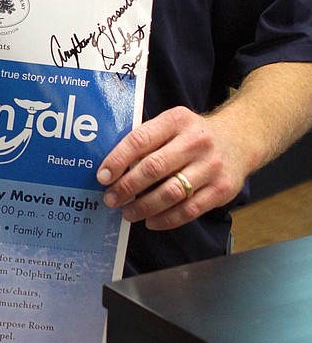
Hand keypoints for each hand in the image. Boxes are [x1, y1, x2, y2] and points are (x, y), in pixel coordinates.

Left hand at [96, 105, 248, 230]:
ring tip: (127, 212)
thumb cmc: (193, 135)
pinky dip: (166, 219)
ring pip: (171, 192)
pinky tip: (151, 221)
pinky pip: (189, 210)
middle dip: (127, 187)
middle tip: (111, 199)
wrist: (240, 140)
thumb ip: (147, 139)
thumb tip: (111, 167)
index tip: (102, 176)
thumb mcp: (172, 124)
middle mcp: (196, 141)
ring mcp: (211, 166)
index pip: (140, 140)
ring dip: (144, 206)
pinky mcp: (222, 189)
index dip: (117, 160)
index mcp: (177, 120)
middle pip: (154, 168)